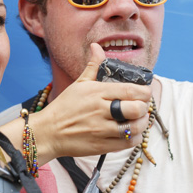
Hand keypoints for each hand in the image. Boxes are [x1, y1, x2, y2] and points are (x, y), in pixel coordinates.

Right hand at [32, 43, 151, 160]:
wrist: (48, 132)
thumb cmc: (64, 107)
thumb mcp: (78, 84)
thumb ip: (93, 66)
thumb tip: (96, 46)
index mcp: (97, 92)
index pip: (131, 90)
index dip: (144, 91)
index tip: (144, 92)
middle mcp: (101, 111)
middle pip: (136, 109)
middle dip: (144, 107)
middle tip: (141, 106)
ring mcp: (102, 130)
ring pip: (135, 127)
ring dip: (142, 123)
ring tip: (139, 119)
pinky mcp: (102, 146)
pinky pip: (128, 143)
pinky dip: (135, 137)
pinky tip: (131, 132)